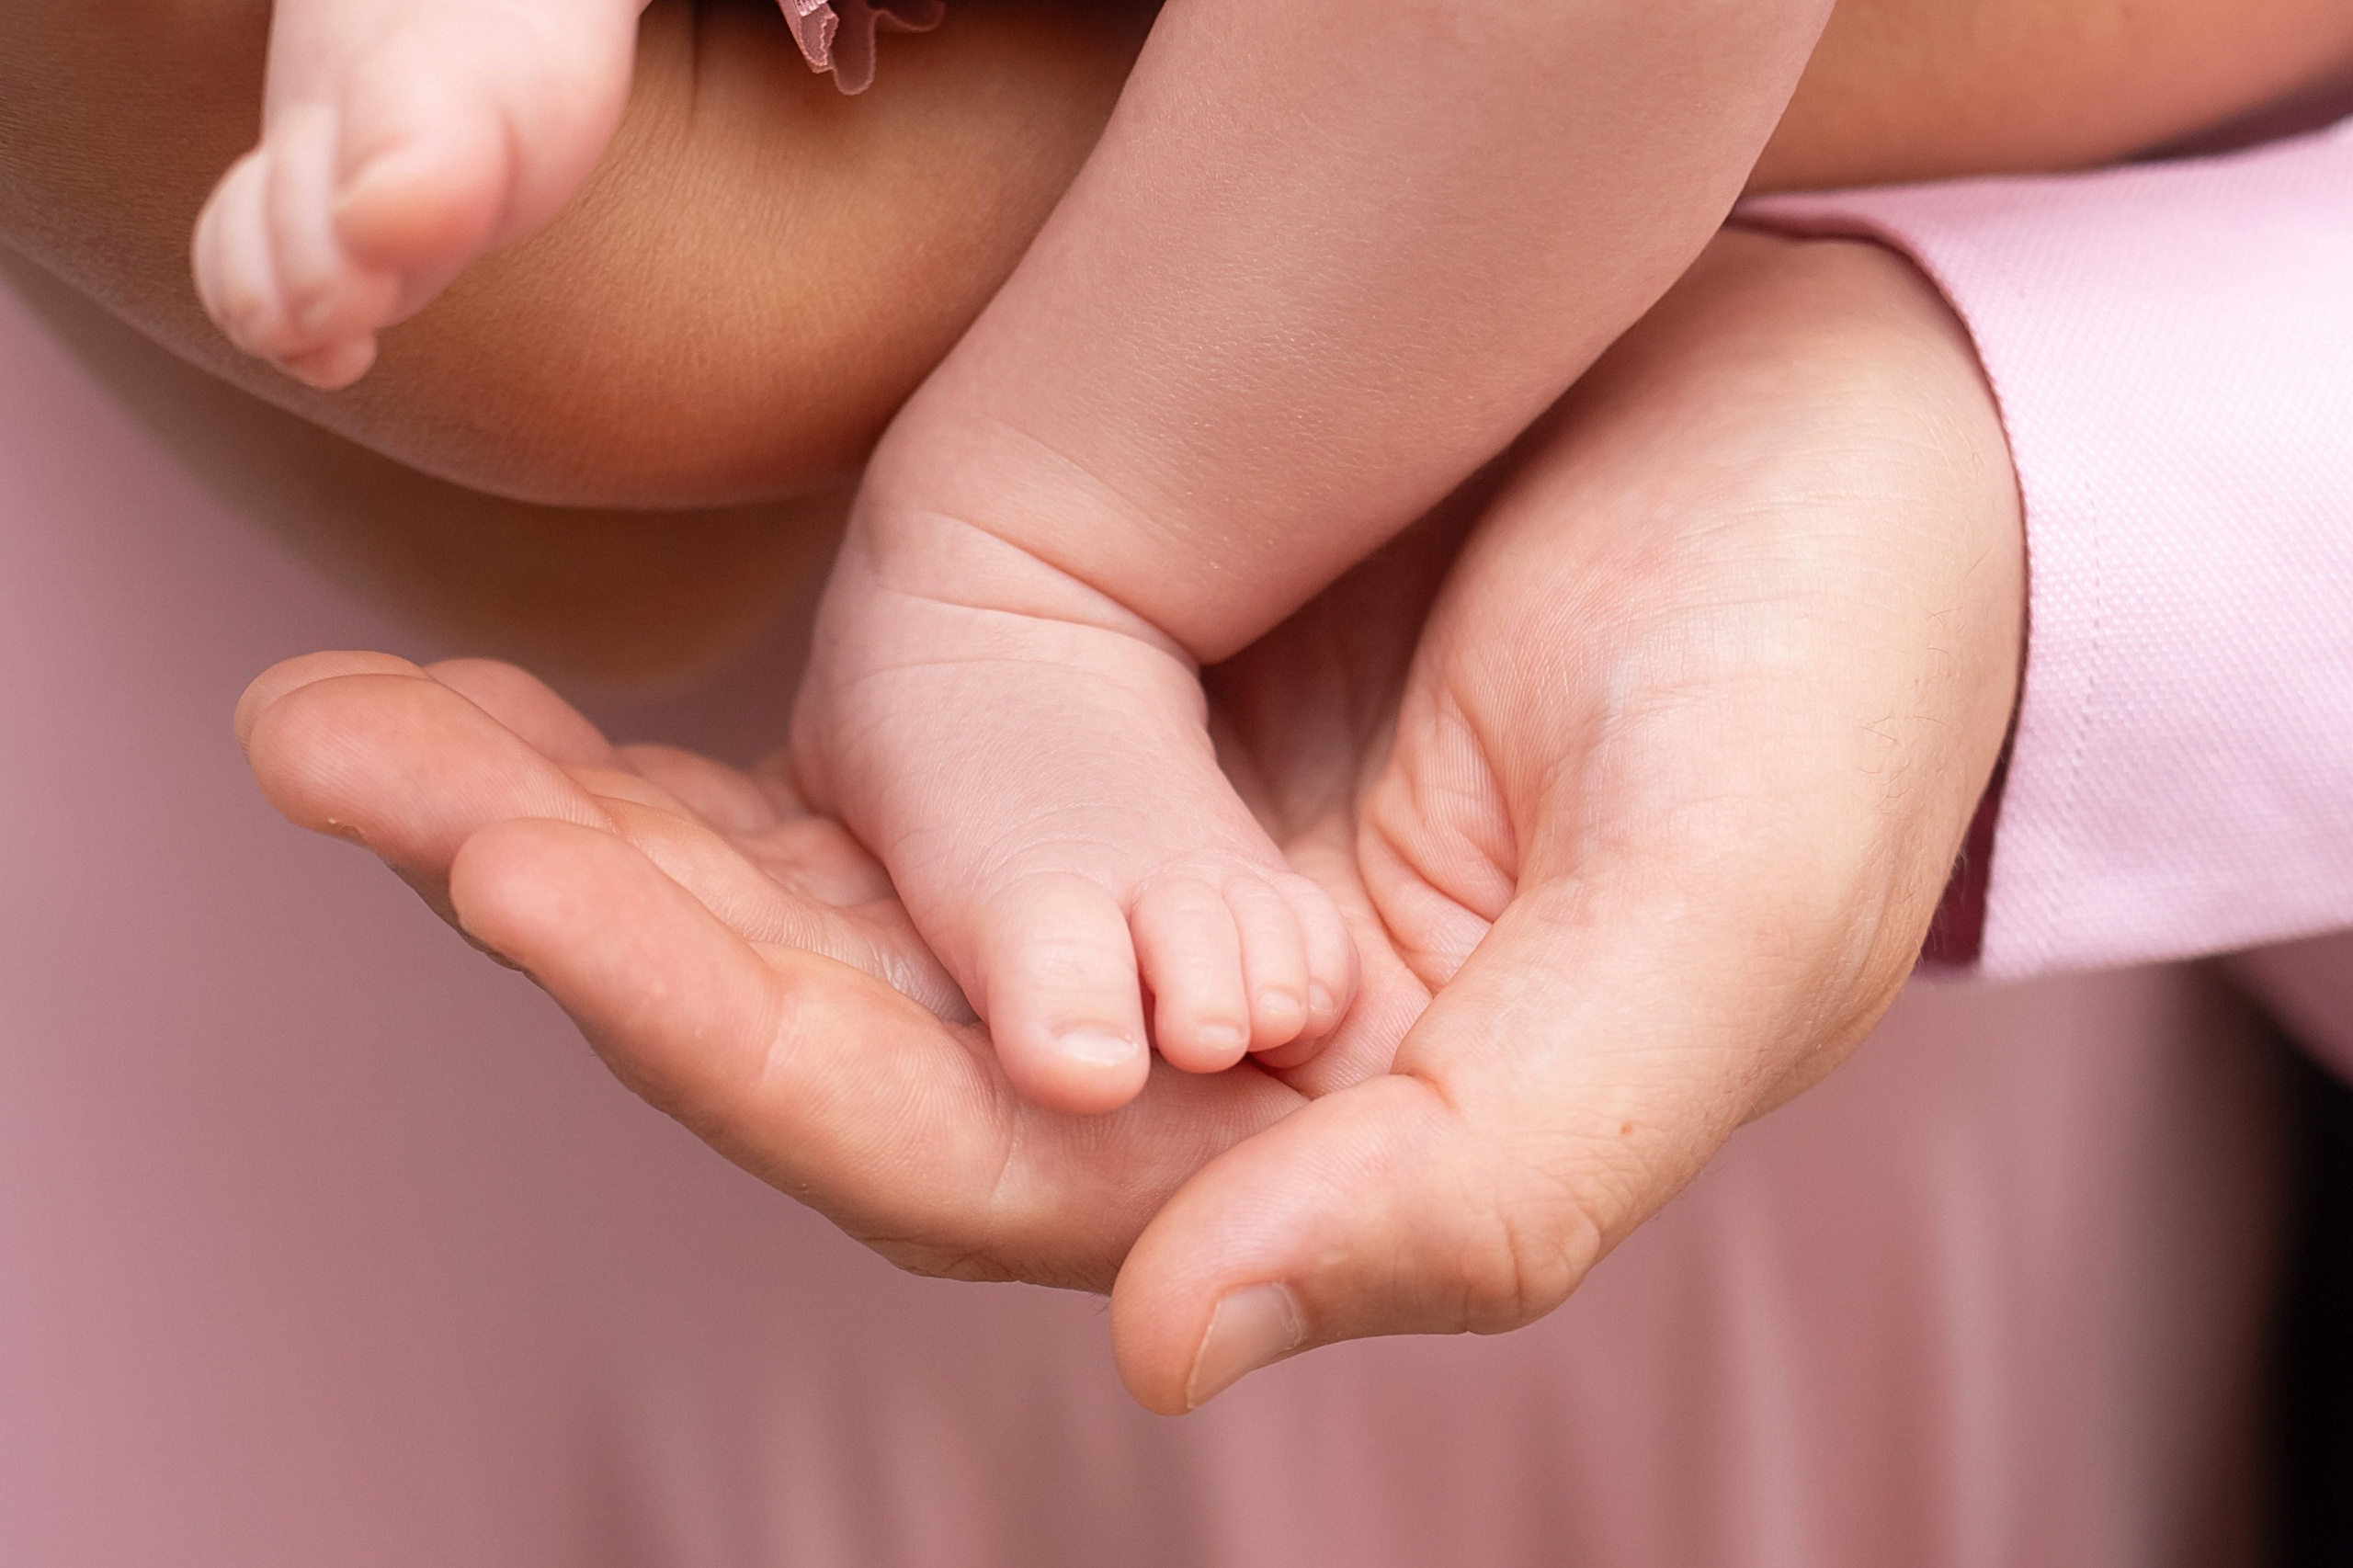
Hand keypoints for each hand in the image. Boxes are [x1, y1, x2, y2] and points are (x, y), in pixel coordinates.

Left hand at [239, 230, 2020, 1408]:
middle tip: (345, 770)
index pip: (962, 1146)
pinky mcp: (1118, 736)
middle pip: (823, 1027)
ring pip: (807, 906)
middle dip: (577, 912)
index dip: (727, 1031)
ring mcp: (1135, 891)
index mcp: (1314, 1134)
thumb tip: (1176, 1352)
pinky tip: (534, 711)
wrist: (1857, 454)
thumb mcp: (1708, 938)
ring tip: (364, 736)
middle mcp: (1186, 1047)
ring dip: (579, 829)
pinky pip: (862, 772)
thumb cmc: (1829, 687)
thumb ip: (1482, 1181)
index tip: (517, 886)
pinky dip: (692, 748)